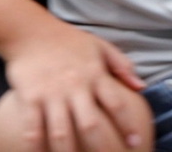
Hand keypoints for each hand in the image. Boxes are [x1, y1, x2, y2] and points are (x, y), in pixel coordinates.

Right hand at [1, 19, 151, 151]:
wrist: (30, 32)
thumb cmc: (68, 41)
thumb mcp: (100, 46)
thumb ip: (122, 66)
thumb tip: (141, 87)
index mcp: (95, 75)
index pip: (116, 104)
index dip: (127, 125)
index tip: (136, 142)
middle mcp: (75, 87)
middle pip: (90, 124)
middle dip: (101, 148)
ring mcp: (51, 94)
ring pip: (61, 132)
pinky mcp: (30, 98)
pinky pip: (33, 129)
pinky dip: (36, 147)